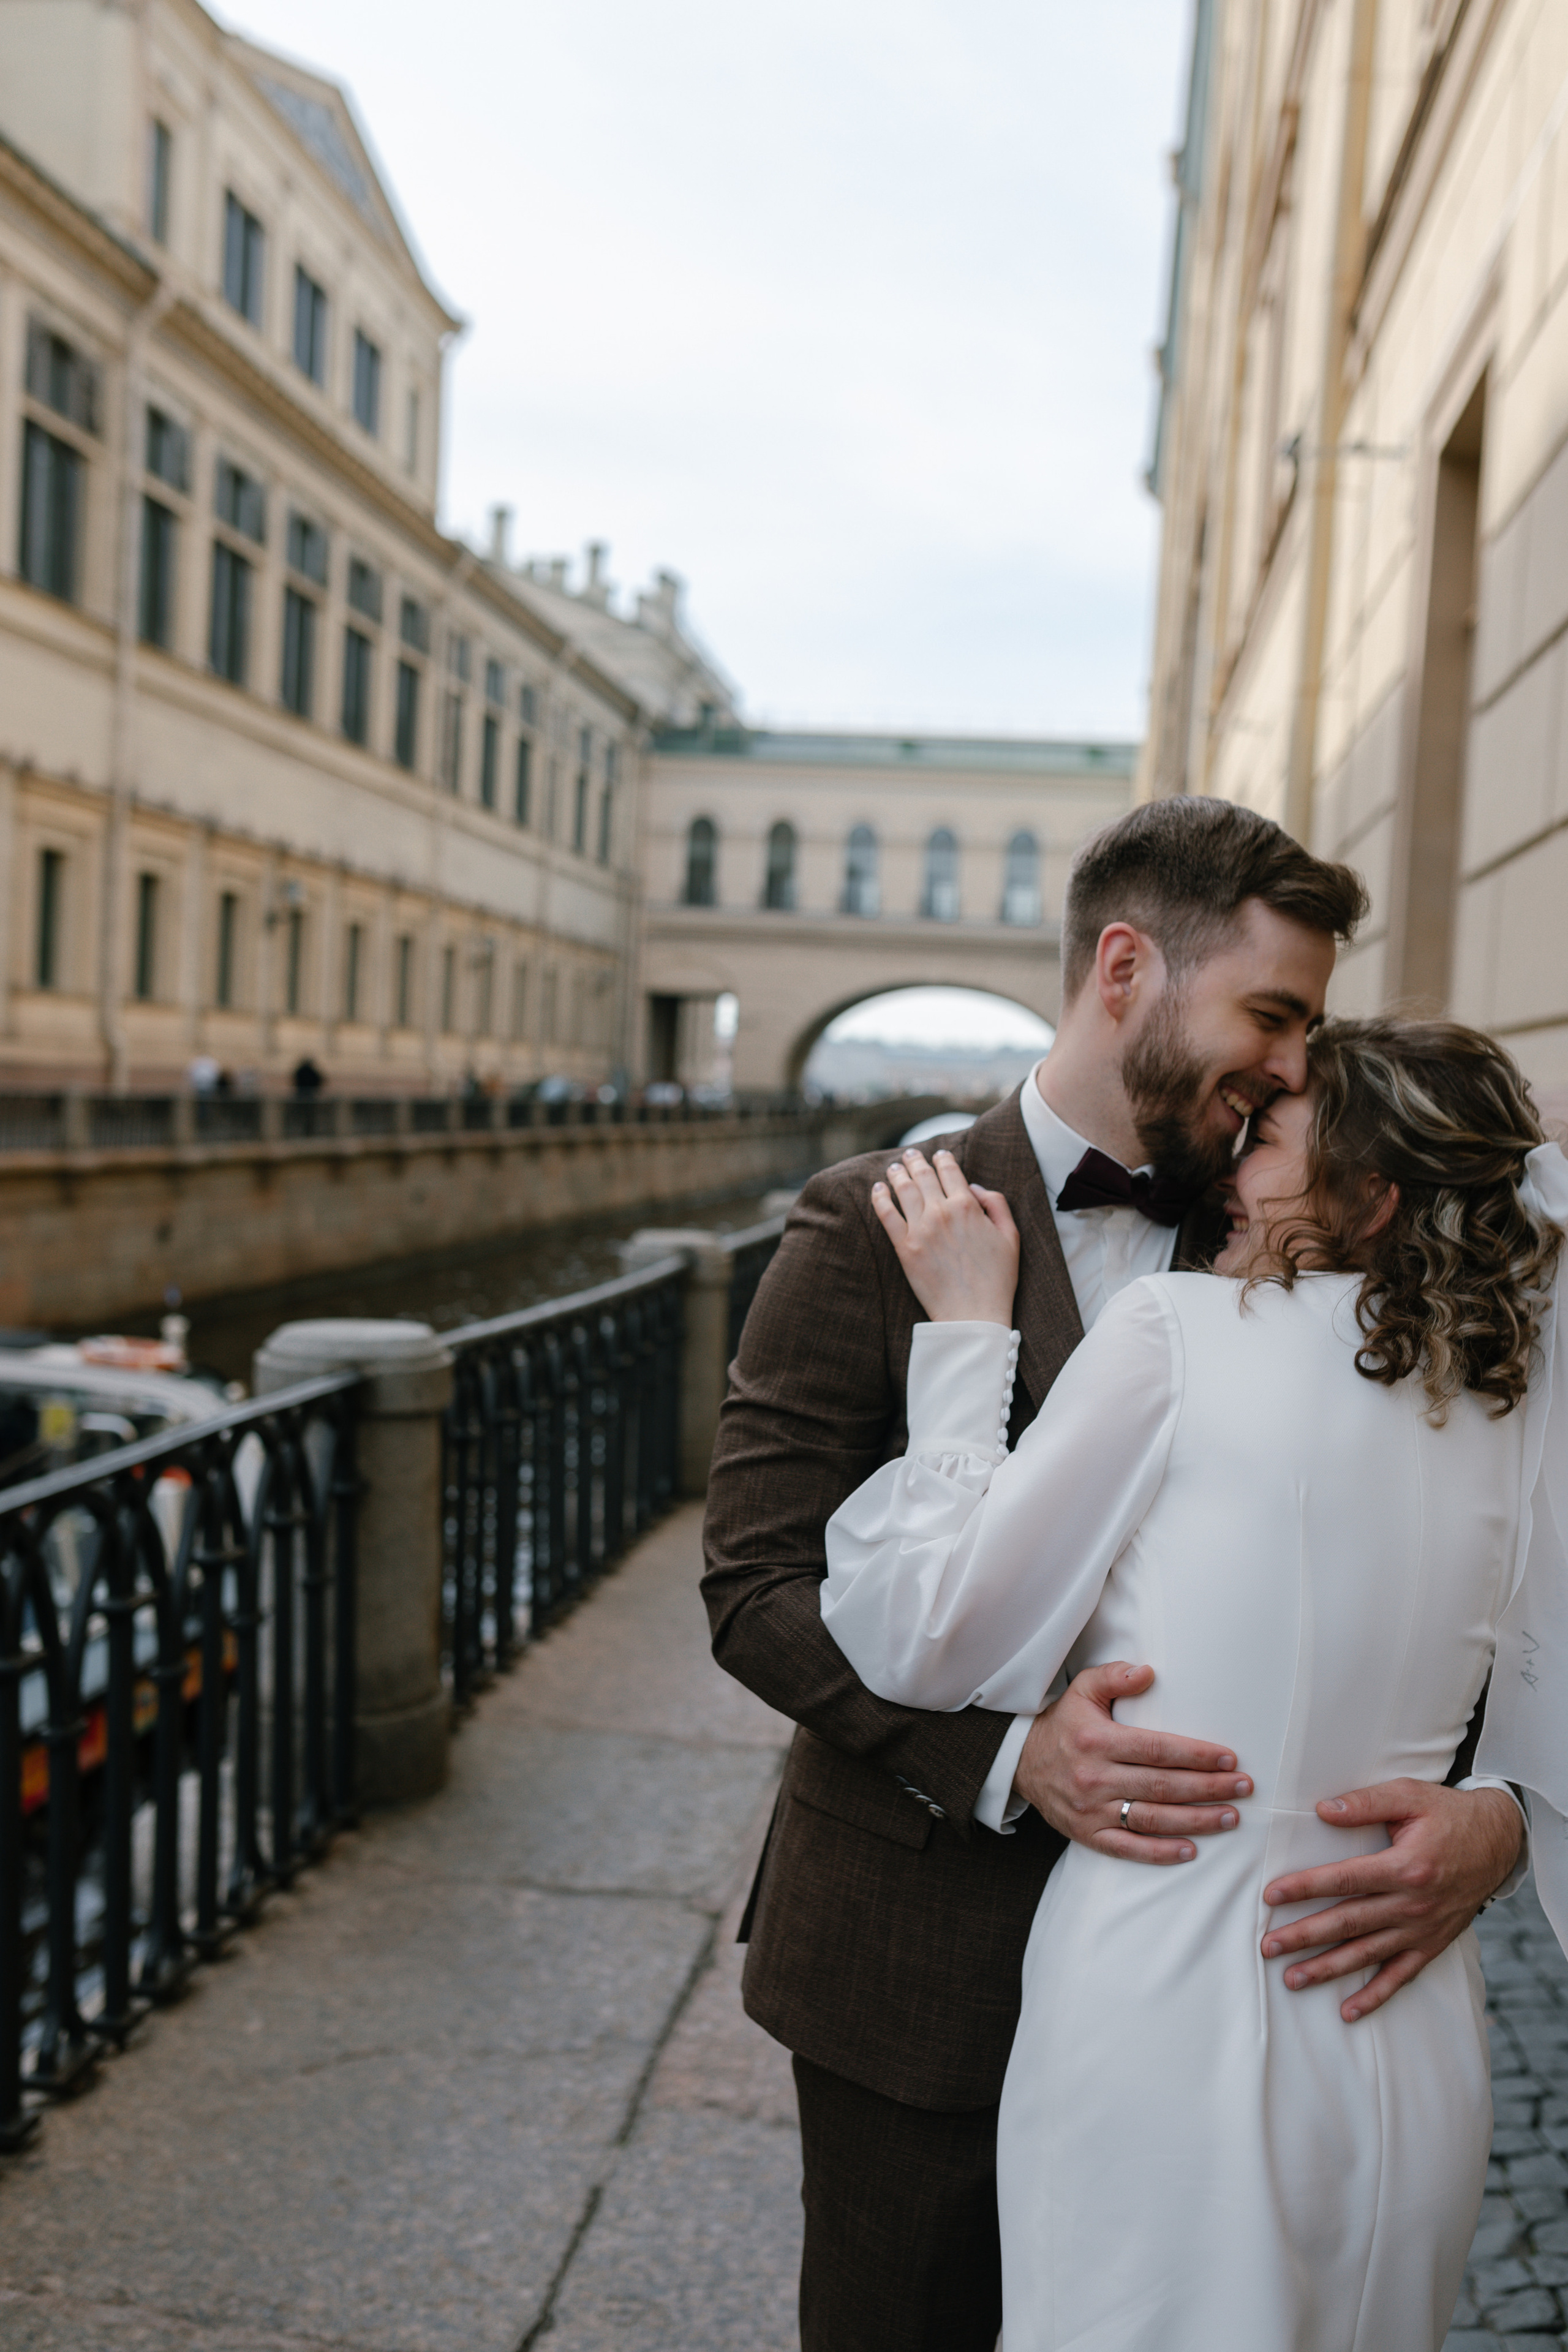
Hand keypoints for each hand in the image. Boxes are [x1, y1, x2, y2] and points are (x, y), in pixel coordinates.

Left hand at [870, 1147, 1019, 1325]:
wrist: (974, 1314)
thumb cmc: (997, 1279)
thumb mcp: (1011, 1236)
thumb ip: (996, 1204)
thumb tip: (973, 1187)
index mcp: (968, 1206)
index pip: (950, 1171)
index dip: (943, 1159)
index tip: (938, 1155)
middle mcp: (942, 1212)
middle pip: (923, 1176)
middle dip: (915, 1161)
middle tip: (910, 1154)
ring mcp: (921, 1229)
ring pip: (903, 1190)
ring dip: (897, 1174)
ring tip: (893, 1167)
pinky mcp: (905, 1248)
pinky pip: (886, 1216)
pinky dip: (879, 1198)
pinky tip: (877, 1189)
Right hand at [1014, 1661, 1252, 1864]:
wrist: (1022, 1763)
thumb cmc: (1064, 1723)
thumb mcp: (1082, 1690)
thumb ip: (1113, 1676)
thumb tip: (1148, 1672)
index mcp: (1097, 1740)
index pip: (1156, 1749)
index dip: (1196, 1755)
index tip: (1229, 1758)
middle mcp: (1095, 1777)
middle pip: (1162, 1786)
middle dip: (1208, 1788)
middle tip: (1244, 1787)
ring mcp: (1092, 1810)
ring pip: (1152, 1819)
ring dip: (1196, 1820)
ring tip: (1231, 1817)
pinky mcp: (1088, 1834)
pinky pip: (1129, 1848)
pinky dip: (1161, 1852)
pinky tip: (1191, 1850)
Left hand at [1259, 1780, 1523, 2022]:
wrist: (1499, 1842)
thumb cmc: (1448, 1814)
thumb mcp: (1410, 1796)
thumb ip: (1366, 1803)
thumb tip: (1322, 1810)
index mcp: (1406, 1866)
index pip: (1345, 1879)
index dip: (1306, 1888)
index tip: (1271, 1896)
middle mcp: (1414, 1903)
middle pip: (1349, 1923)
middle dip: (1305, 1936)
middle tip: (1268, 1946)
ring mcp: (1423, 1929)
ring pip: (1368, 1954)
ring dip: (1328, 1969)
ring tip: (1292, 1979)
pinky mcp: (1433, 1944)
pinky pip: (1401, 1976)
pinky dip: (1375, 1996)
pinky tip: (1348, 2011)